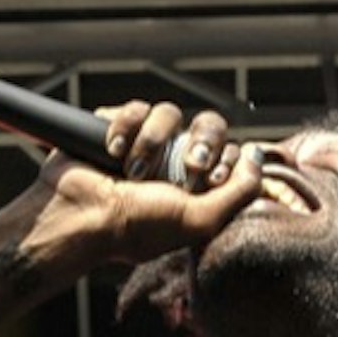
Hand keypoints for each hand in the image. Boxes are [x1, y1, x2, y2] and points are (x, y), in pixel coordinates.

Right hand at [31, 99, 265, 264]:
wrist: (80, 217)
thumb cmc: (138, 228)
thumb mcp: (201, 220)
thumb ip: (240, 191)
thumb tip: (257, 154)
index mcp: (196, 184)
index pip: (230, 151)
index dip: (224, 159)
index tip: (204, 179)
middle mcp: (174, 161)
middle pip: (207, 123)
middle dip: (202, 140)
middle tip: (187, 164)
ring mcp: (145, 142)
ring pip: (169, 113)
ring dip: (154, 141)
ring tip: (133, 169)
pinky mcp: (116, 127)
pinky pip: (135, 108)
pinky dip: (123, 128)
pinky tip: (111, 152)